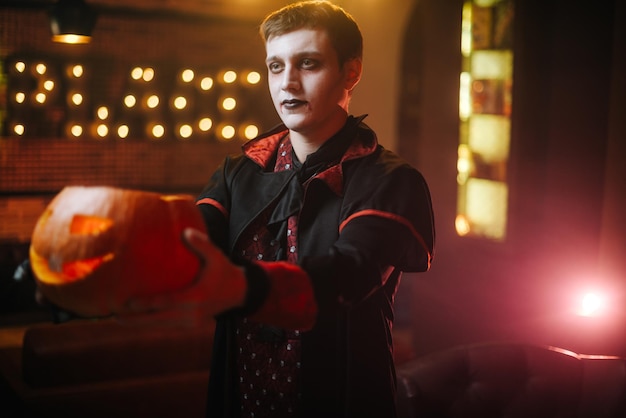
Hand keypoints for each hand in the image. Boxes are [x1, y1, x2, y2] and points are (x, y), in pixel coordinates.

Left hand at [117, 228, 246, 327]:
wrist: (239, 293)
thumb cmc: (224, 271)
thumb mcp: (217, 256)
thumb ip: (202, 244)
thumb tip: (185, 231)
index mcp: (196, 297)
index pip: (167, 302)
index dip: (148, 303)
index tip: (129, 302)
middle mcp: (192, 313)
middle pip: (159, 319)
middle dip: (136, 319)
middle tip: (114, 315)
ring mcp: (191, 322)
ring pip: (160, 326)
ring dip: (139, 324)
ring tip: (118, 319)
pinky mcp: (190, 326)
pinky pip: (166, 327)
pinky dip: (150, 324)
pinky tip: (135, 321)